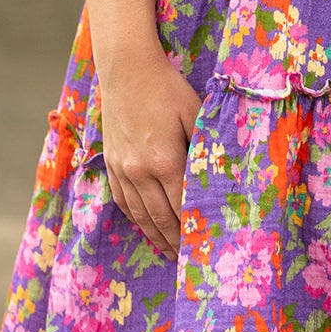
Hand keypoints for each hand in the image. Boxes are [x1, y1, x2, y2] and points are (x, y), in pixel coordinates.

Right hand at [100, 50, 201, 261]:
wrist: (126, 68)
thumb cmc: (166, 87)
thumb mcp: (194, 112)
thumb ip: (205, 144)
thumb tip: (219, 171)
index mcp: (165, 160)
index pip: (183, 207)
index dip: (194, 229)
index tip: (206, 247)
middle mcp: (140, 171)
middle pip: (161, 218)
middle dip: (177, 242)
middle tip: (190, 263)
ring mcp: (122, 168)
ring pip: (140, 213)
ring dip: (156, 236)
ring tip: (170, 252)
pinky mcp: (111, 162)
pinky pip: (123, 200)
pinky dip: (136, 218)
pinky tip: (146, 226)